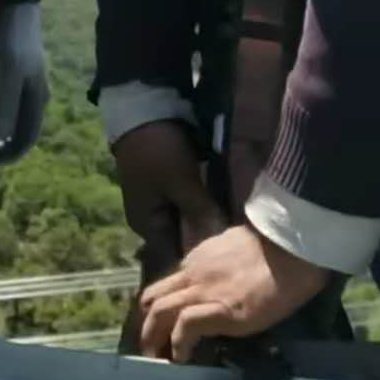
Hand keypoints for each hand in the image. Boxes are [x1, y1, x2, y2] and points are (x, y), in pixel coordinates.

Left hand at [0, 0, 48, 166]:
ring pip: (2, 131)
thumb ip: (5, 103)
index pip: (21, 143)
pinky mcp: (2, 87)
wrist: (8, 10)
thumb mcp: (7, 70)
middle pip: (12, 141)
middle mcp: (29, 104)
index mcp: (35, 103)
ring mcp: (16, 96)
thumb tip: (0, 137)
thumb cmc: (10, 39)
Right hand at [112, 120, 226, 279]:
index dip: (199, 266)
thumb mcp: (182, 182)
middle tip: (238, 251)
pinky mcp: (167, 185)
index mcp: (148, 224)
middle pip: (182, 240)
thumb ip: (201, 214)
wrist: (142, 109)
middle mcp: (150, 219)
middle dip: (206, 244)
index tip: (228, 269)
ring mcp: (158, 201)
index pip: (174, 258)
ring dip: (205, 224)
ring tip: (236, 234)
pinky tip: (223, 209)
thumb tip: (221, 245)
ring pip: (186, 222)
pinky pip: (187, 205)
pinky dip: (202, 208)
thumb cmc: (158, 151)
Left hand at [138, 222, 331, 361]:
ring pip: (160, 311)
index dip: (161, 306)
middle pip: (152, 298)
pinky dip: (179, 344)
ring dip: (153, 337)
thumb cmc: (275, 249)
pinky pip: (186, 326)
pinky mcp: (219, 310)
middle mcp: (192, 274)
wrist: (292, 250)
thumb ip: (220, 266)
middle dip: (146, 324)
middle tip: (150, 348)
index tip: (163, 326)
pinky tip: (182, 358)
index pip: (167, 285)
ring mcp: (203, 291)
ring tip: (157, 359)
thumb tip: (222, 283)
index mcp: (198, 260)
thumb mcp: (235, 249)